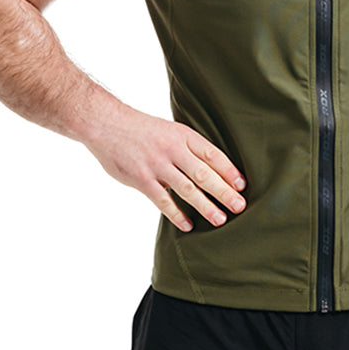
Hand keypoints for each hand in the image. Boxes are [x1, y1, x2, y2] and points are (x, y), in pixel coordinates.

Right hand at [86, 106, 246, 231]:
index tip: (242, 185)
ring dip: (206, 206)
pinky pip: (163, 201)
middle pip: (205, 173)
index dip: (229, 170)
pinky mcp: (142, 179)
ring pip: (187, 189)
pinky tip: (188, 225)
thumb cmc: (141, 129)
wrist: (106, 124)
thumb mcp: (170, 130)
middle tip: (240, 206)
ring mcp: (157, 165)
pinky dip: (176, 214)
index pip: (213, 154)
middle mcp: (173, 149)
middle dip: (224, 191)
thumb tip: (211, 167)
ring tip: (220, 219)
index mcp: (183, 135)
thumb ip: (187, 147)